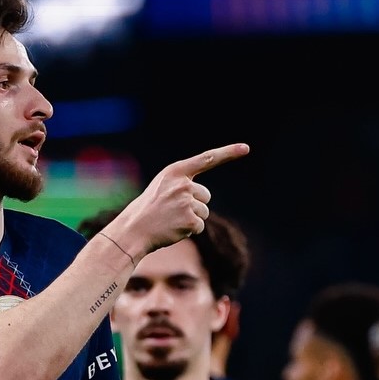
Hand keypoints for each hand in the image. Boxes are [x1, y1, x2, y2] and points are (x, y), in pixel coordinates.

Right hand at [106, 143, 249, 256]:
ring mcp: (186, 202)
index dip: (228, 153)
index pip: (206, 159)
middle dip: (194, 205)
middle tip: (171, 211)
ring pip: (204, 212)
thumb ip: (182, 185)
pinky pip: (200, 227)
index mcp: (175, 172)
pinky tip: (173, 230)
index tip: (246, 148)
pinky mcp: (190, 220)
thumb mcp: (162, 188)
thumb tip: (203, 197)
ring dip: (191, 219)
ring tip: (170, 220)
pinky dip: (189, 231)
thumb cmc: (148, 210)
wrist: (133, 230)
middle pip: (205, 195)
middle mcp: (183, 184)